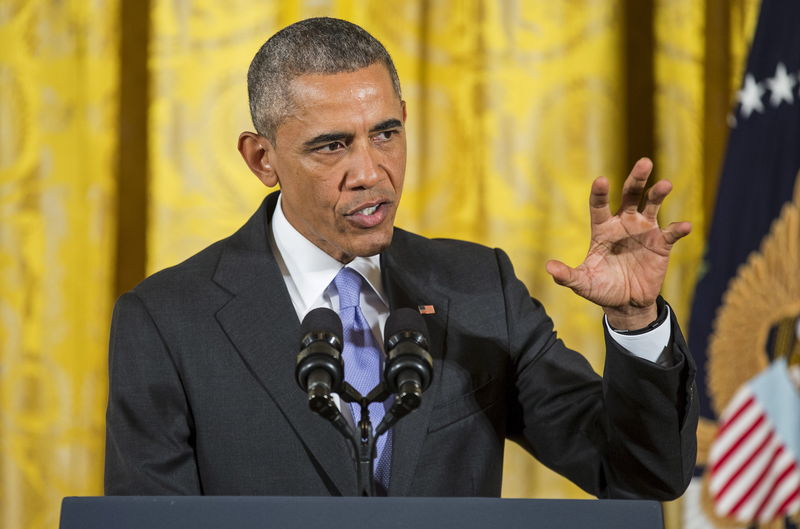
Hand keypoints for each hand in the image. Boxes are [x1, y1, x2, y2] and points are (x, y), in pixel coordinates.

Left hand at [545, 158, 690, 329]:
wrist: (626, 304)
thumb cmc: (601, 288)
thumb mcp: (582, 283)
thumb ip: (567, 275)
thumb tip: (548, 268)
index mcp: (602, 228)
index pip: (599, 206)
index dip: (600, 193)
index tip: (601, 180)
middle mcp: (624, 223)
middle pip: (630, 195)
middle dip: (636, 179)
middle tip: (644, 162)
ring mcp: (644, 231)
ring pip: (652, 206)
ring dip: (658, 194)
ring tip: (665, 184)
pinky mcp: (661, 244)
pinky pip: (671, 233)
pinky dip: (678, 229)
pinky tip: (684, 226)